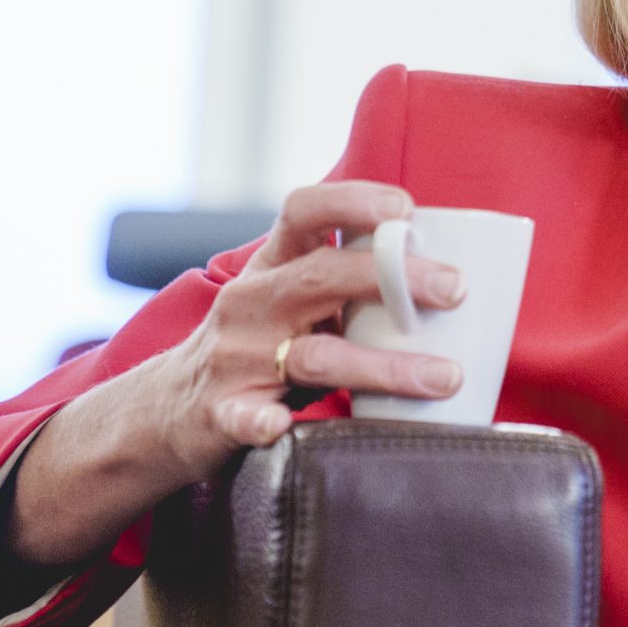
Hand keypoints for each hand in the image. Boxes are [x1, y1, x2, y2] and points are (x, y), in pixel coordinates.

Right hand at [146, 180, 467, 475]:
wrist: (170, 408)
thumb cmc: (260, 345)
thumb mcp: (292, 299)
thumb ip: (348, 282)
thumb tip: (449, 273)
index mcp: (272, 267)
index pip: (304, 211)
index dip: (353, 201)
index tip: (405, 210)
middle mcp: (252, 303)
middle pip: (321, 276)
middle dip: (392, 280)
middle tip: (456, 289)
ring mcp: (236, 358)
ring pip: (313, 356)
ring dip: (382, 367)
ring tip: (442, 377)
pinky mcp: (223, 413)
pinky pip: (246, 416)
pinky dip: (263, 421)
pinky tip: (282, 425)